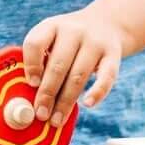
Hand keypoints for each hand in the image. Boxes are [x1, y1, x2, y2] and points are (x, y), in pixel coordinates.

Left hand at [23, 6, 124, 126]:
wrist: (106, 25)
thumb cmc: (72, 42)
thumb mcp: (55, 39)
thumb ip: (44, 60)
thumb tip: (35, 97)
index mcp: (52, 26)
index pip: (36, 43)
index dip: (32, 65)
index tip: (31, 84)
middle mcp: (73, 31)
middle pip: (58, 66)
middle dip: (47, 93)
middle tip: (41, 114)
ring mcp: (95, 43)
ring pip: (78, 76)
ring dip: (66, 101)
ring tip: (57, 119)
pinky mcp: (113, 56)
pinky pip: (106, 78)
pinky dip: (97, 92)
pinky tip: (88, 104)